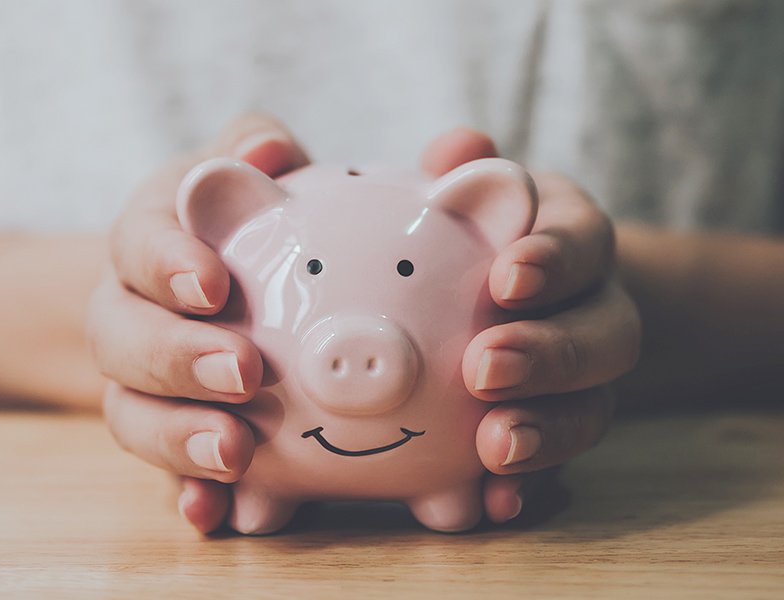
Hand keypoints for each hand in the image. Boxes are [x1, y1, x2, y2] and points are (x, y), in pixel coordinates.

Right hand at [88, 113, 309, 531]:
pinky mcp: (169, 430)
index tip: (214, 283)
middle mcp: (131, 312)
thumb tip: (265, 152)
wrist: (209, 284)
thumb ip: (256, 147)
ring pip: (133, 414)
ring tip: (237, 452)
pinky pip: (165, 469)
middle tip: (244, 372)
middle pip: (124, 339)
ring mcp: (142, 381)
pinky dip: (186, 492)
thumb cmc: (239, 219)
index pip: (139, 244)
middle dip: (178, 357)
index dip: (166, 263)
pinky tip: (215, 514)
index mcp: (150, 241)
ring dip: (179, 438)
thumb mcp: (245, 171)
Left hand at [424, 129, 640, 522]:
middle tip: (485, 367)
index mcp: (568, 240)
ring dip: (549, 431)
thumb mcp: (467, 194)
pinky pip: (560, 463)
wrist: (502, 295)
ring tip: (495, 448)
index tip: (507, 276)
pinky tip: (493, 502)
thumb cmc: (470, 234)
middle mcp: (591, 308)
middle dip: (551, 353)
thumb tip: (457, 149)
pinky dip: (532, 485)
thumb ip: (461, 171)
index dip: (555, 259)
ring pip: (594, 407)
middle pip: (606, 333)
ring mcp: (582, 377)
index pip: (583, 239)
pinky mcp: (559, 426)